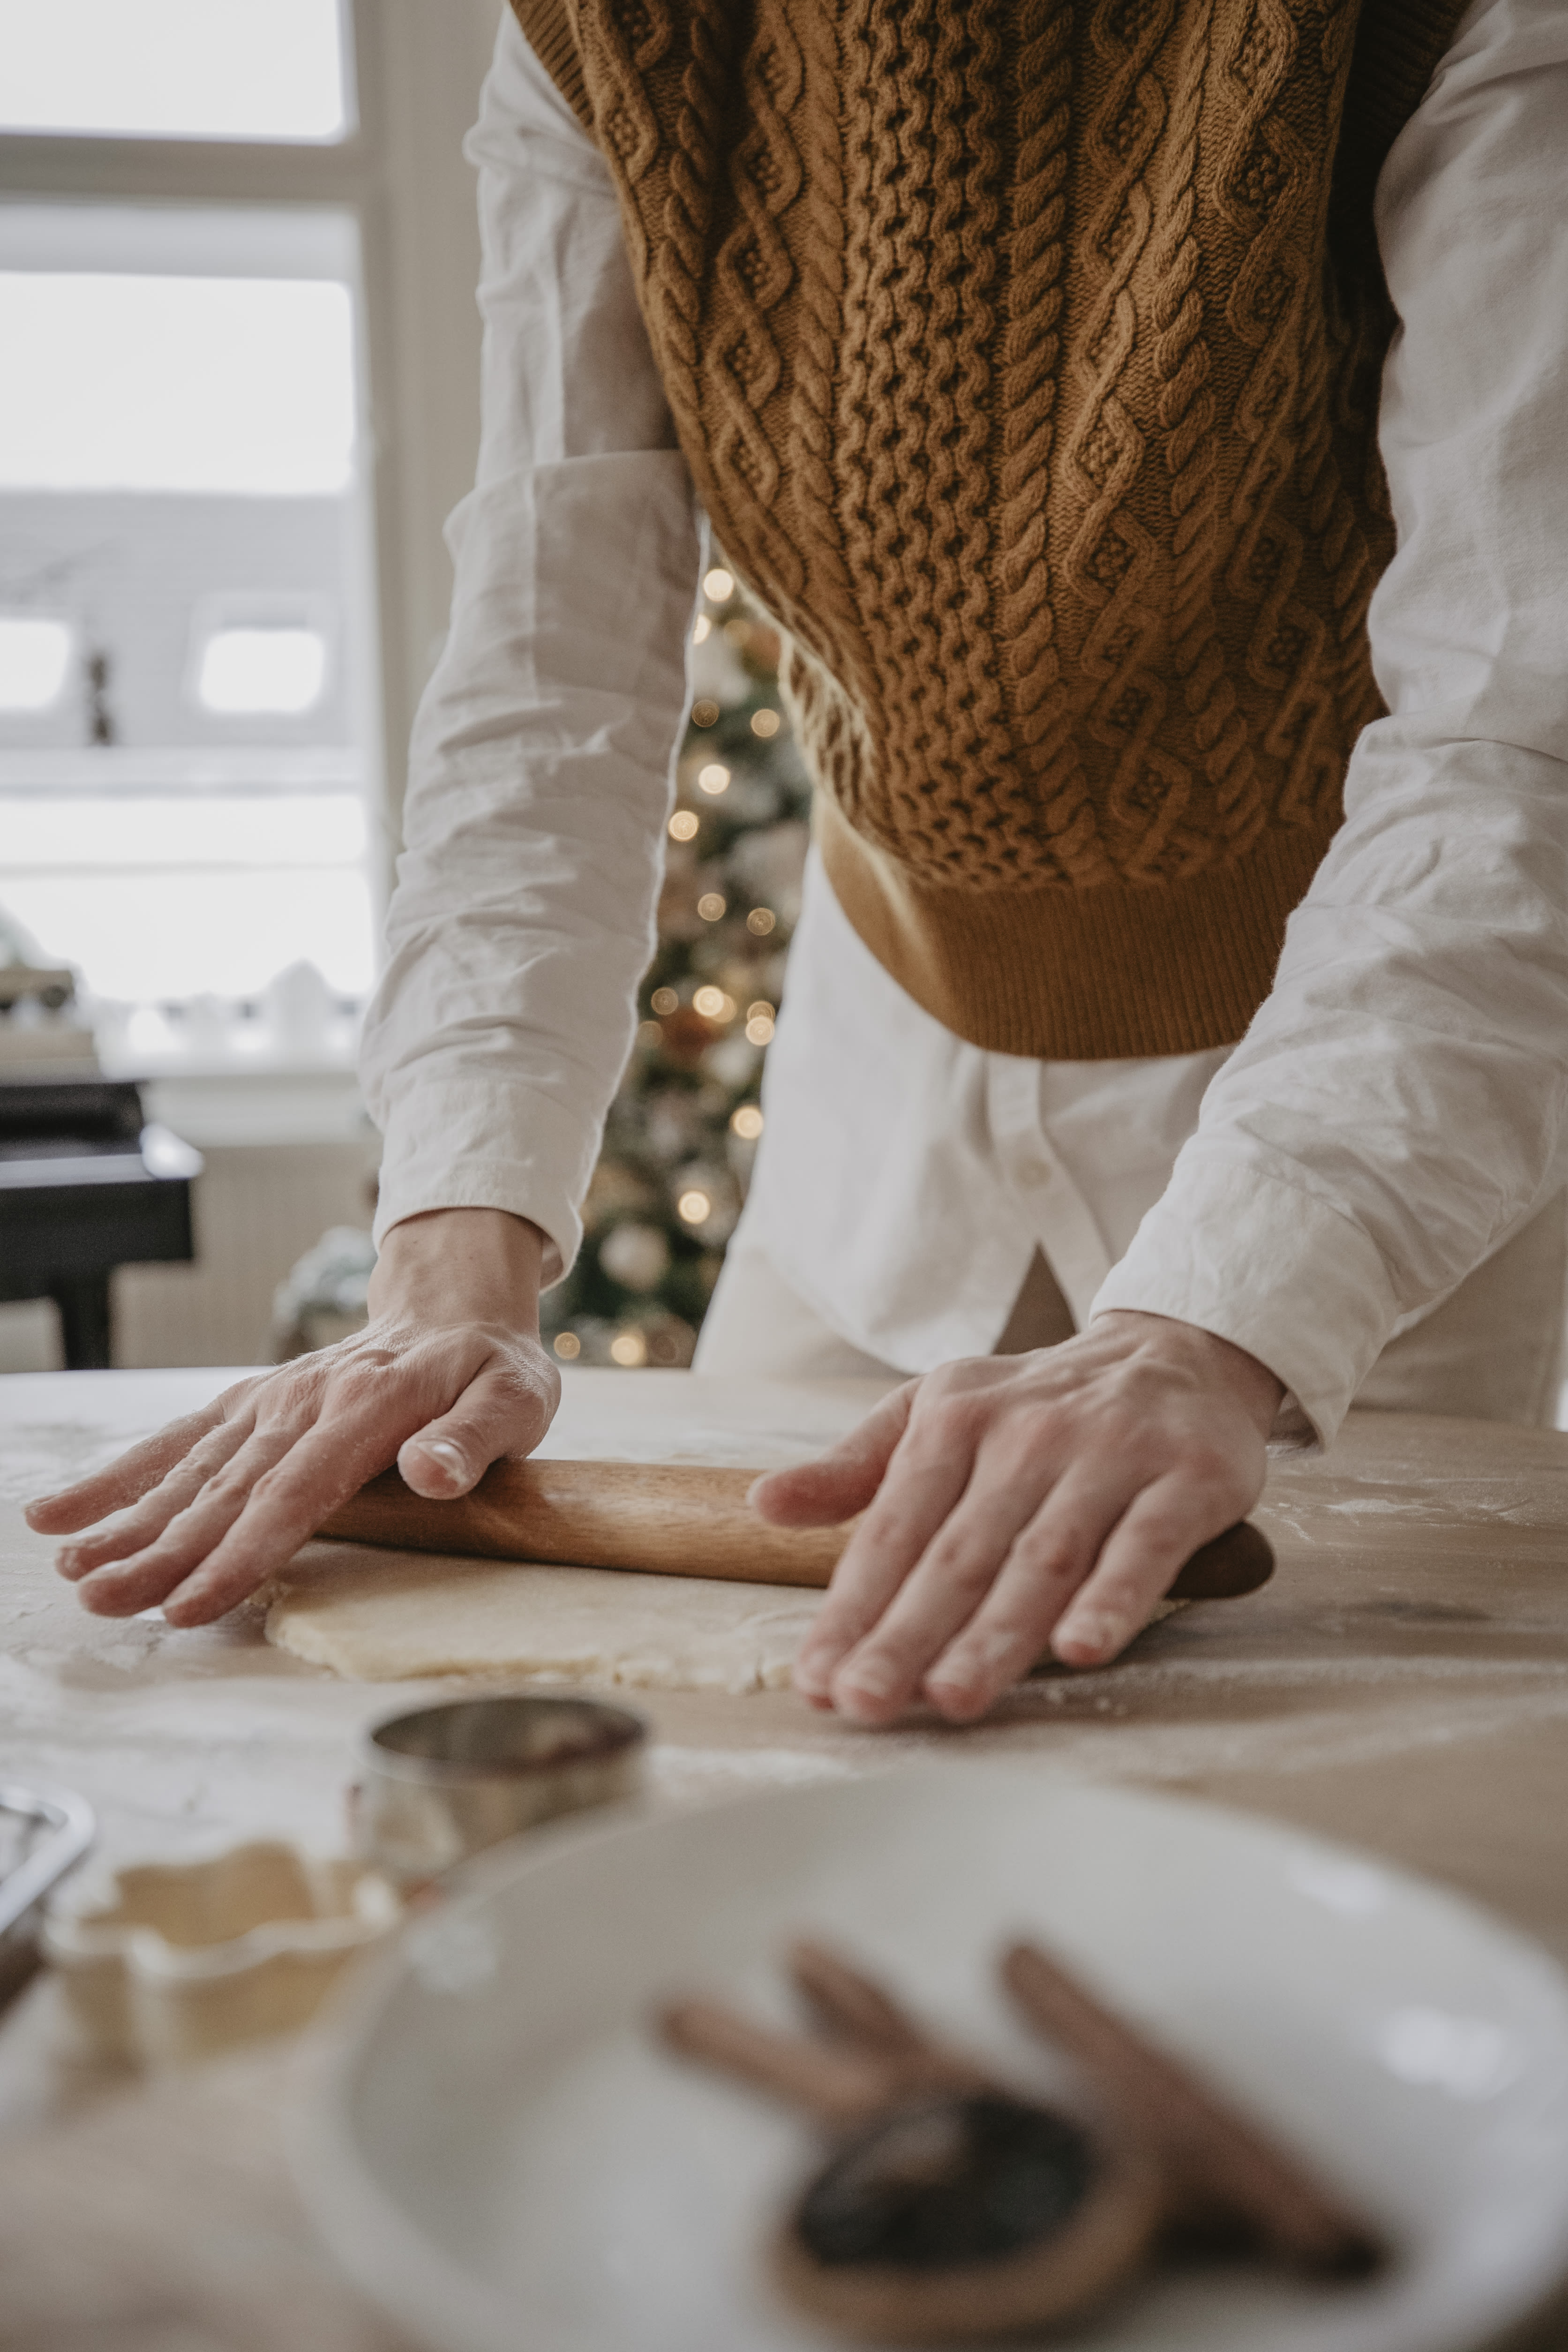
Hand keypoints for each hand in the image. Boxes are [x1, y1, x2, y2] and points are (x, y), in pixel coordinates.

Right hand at [26, 1209, 558, 1626]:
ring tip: (74, 1570)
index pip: (294, 1494)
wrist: (454, 1305)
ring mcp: (267, 1402)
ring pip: (189, 1471)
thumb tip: (432, 1475)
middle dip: (161, 1552)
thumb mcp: (514, 1398)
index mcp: (367, 1407)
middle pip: (225, 1491)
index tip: (191, 1603)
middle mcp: (302, 1402)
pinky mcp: (247, 1405)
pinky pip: (176, 1442)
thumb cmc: (491, 1368)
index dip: (240, 1553)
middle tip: (104, 1602)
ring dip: (128, 1521)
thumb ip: (474, 1439)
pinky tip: (61, 1513)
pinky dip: (118, 1476)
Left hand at [750, 1311, 1282, 1726]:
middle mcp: (1026, 1437)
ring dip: (997, 1632)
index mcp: (954, 1422)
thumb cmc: (1039, 1403)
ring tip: (950, 1697)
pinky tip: (1081, 1649)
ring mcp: (1108, 1457)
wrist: (1175, 1351)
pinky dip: (1114, 1597)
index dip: (853, 1608)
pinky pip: (1144, 1545)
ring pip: (1042, 1559)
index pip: (893, 1531)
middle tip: (865, 1702)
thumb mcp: (938, 1409)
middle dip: (908, 1634)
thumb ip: (855, 1466)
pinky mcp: (1186, 1478)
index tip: (817, 1679)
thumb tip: (764, 1505)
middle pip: (959, 1555)